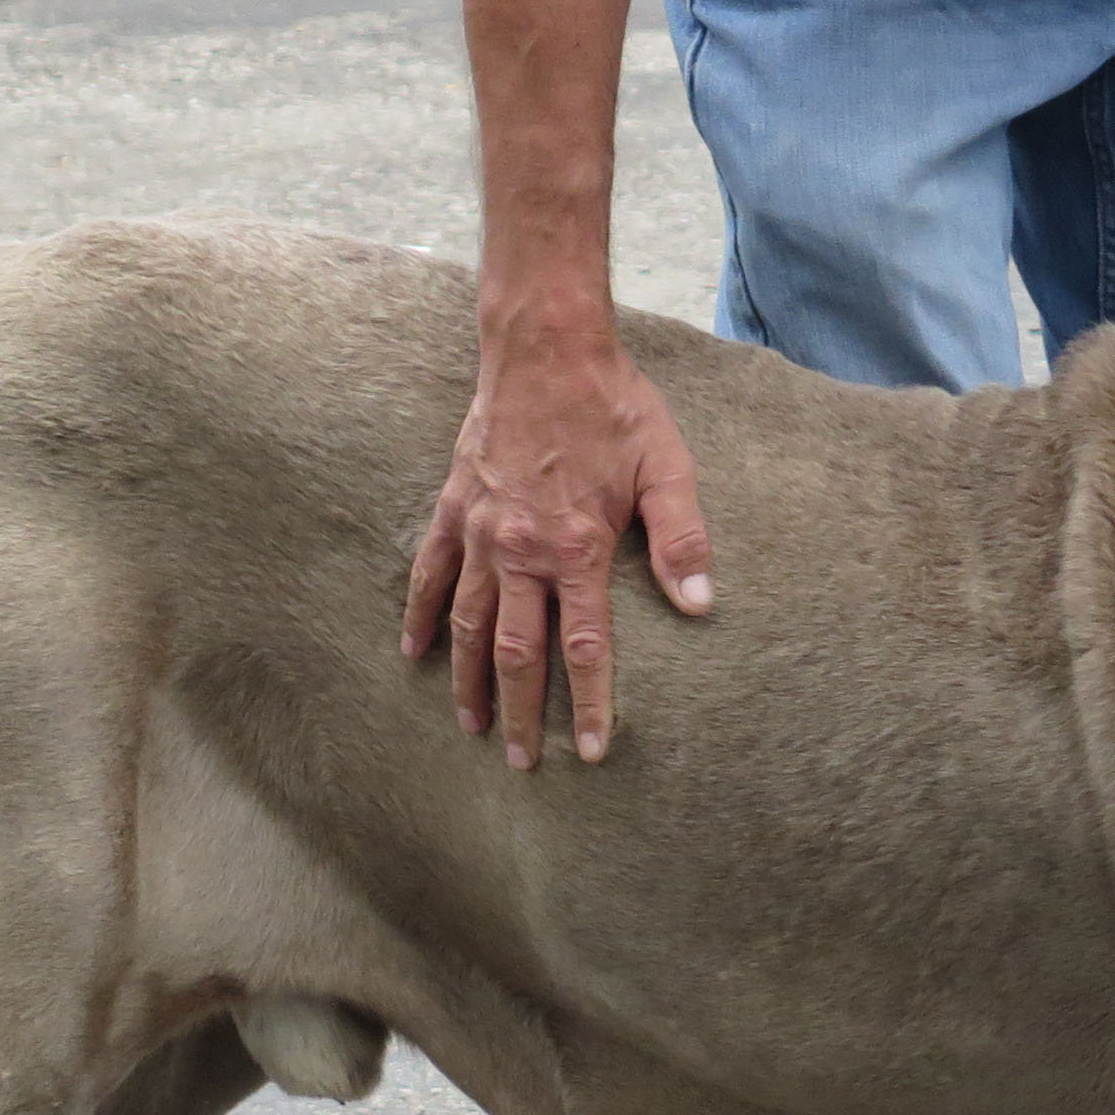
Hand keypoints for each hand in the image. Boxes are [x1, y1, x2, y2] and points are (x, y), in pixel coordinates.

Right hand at [404, 325, 713, 766]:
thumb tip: (701, 605)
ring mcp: (480, 532)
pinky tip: (412, 653)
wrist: (546, 349)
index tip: (592, 752)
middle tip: (524, 765)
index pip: (584, 647)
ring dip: (468, 682)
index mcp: (576, 548)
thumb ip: (682, 539)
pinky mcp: (453, 507)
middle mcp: (521, 551)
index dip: (589, 705)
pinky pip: (428, 573)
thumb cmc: (615, 407)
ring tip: (474, 728)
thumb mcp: (667, 466)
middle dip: (523, 714)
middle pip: (516, 652)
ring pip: (465, 625)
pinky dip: (419, 617)